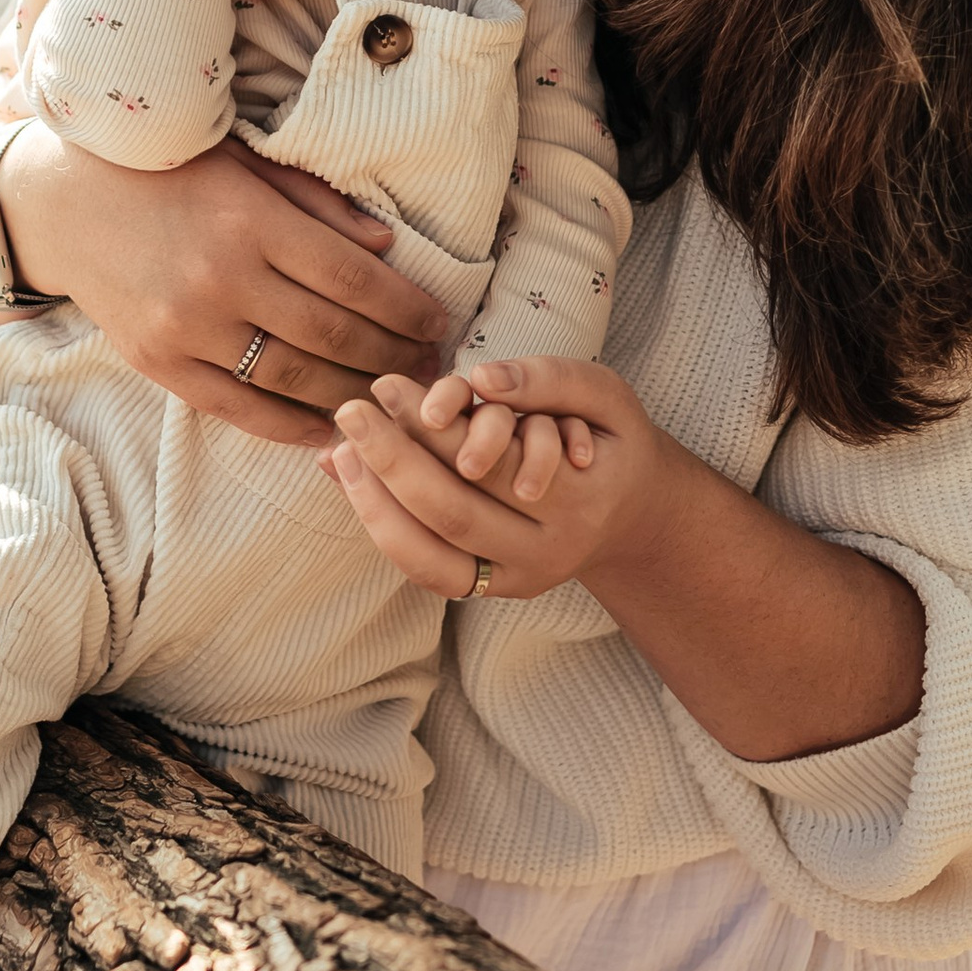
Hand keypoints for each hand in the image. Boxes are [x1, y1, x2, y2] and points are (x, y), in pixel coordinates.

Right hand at [0, 127, 448, 435]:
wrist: (62, 204)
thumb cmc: (164, 173)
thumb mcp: (243, 164)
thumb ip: (315, 205)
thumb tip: (387, 248)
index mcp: (250, 221)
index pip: (352, 278)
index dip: (406, 307)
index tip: (440, 321)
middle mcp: (221, 279)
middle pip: (333, 334)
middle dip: (394, 356)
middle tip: (432, 367)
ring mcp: (188, 329)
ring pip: (294, 378)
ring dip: (355, 396)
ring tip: (395, 399)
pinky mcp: (160, 365)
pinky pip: (240, 409)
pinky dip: (293, 426)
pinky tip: (333, 430)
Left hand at [326, 357, 662, 600]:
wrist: (632, 515)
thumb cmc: (612, 441)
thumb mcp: (605, 394)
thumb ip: (549, 378)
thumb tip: (480, 379)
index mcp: (580, 501)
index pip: (491, 465)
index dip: (431, 426)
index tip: (384, 386)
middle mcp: (550, 552)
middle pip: (453, 513)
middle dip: (392, 462)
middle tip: (348, 413)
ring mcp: (520, 581)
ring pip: (432, 557)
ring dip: (377, 505)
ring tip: (340, 453)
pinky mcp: (495, 592)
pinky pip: (429, 573)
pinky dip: (386, 531)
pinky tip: (356, 486)